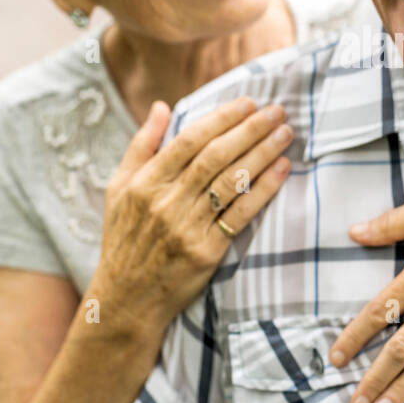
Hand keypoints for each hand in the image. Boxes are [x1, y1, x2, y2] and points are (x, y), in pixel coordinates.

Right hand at [98, 97, 292, 326]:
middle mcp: (166, 202)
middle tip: (276, 111)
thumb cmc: (124, 239)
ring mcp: (187, 227)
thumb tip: (162, 106)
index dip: (221, 118)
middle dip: (249, 129)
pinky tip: (282, 170)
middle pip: (215, 157)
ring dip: (262, 153)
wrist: (127, 299)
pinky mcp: (207, 251)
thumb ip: (141, 145)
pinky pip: (241, 214)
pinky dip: (264, 189)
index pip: (189, 140)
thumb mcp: (118, 189)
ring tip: (285, 133)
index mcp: (145, 182)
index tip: (247, 103)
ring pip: (231, 181)